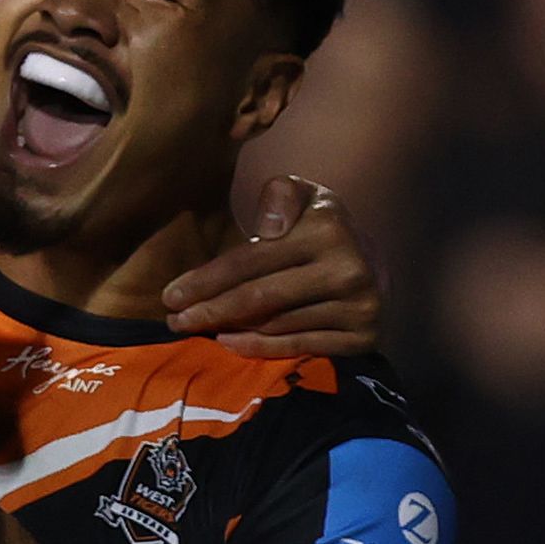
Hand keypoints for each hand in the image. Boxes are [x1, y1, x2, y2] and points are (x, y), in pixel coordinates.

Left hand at [162, 175, 380, 357]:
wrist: (374, 265)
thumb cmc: (318, 230)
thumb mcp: (303, 197)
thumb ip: (280, 195)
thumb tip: (270, 227)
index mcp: (328, 229)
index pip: (251, 260)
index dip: (205, 280)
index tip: (169, 296)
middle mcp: (348, 269)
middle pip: (259, 297)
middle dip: (208, 310)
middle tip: (174, 321)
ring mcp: (360, 305)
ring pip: (275, 324)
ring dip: (229, 330)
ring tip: (197, 330)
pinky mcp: (364, 337)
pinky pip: (299, 346)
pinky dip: (260, 348)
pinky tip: (230, 344)